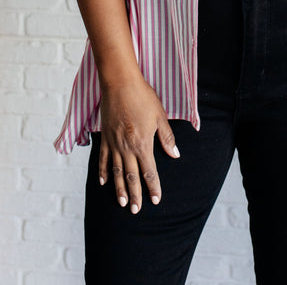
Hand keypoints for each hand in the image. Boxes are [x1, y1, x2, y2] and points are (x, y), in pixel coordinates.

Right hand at [98, 74, 179, 213]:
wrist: (120, 84)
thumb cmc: (143, 97)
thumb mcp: (160, 116)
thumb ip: (167, 137)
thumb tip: (175, 154)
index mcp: (143, 143)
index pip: (149, 171)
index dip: (153, 187)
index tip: (156, 200)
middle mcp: (127, 147)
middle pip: (132, 176)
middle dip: (135, 195)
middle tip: (136, 210)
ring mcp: (114, 143)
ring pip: (117, 172)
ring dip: (119, 188)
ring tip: (121, 203)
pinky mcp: (105, 137)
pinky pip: (103, 159)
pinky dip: (103, 171)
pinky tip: (104, 182)